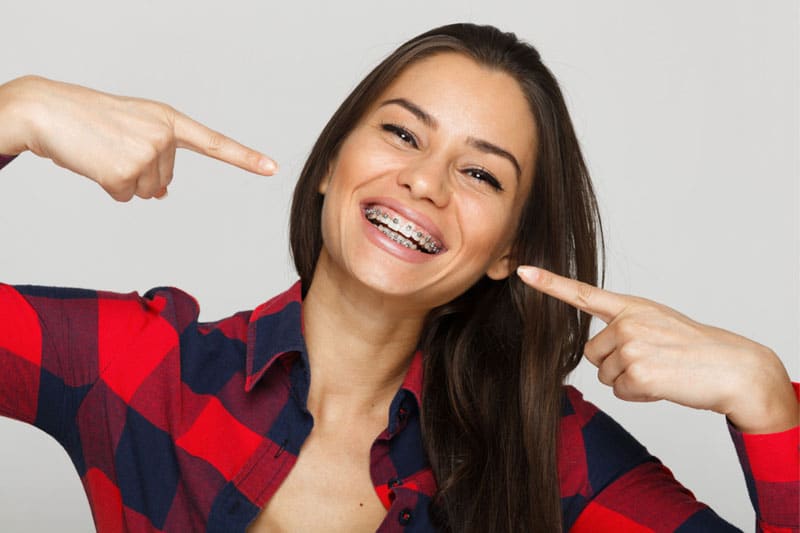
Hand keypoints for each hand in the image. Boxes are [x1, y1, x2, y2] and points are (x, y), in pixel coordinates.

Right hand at [0, 75, 276, 200]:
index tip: (272, 168)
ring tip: (103, 152)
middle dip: (139, 172)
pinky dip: (108, 188)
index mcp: (169, 120)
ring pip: (147, 191)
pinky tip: (95, 163)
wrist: (48, 110)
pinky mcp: (125, 172)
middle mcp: (164, 135)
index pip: (214, 143)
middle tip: (113, 147)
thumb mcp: (133, 128)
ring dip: (123, 180)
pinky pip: (125, 196)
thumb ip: (157, 155)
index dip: (245, 158)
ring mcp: (146, 153)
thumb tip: (162, 194)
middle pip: (165, 181)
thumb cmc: (90, 119)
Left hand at [517, 265, 798, 433]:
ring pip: (605, 375)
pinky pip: (620, 392)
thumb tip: (597, 351)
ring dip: (629, 381)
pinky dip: (639, 395)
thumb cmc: (693, 346)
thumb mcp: (657, 323)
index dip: (549, 284)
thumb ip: (624, 326)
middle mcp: (626, 322)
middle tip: (651, 360)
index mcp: (630, 307)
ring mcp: (630, 347)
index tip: (523, 271)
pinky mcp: (636, 373)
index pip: (582, 294)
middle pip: (592, 354)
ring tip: (660, 370)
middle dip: (615, 364)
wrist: (731, 366)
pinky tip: (662, 384)